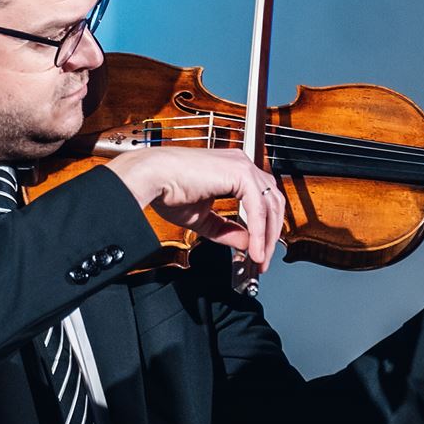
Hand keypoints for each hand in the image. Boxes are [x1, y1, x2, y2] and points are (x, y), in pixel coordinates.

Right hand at [107, 147, 287, 272]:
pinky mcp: (240, 173)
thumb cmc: (167, 190)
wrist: (151, 178)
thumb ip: (226, 230)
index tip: (258, 251)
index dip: (265, 228)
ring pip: (270, 206)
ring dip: (267, 237)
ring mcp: (242, 166)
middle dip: (271, 235)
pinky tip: (253, 249)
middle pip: (273, 203)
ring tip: (259, 258)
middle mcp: (241, 164)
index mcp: (233, 170)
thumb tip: (247, 243)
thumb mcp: (202, 219)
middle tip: (263, 259)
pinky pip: (258, 208)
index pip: (262, 200)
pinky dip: (258, 231)